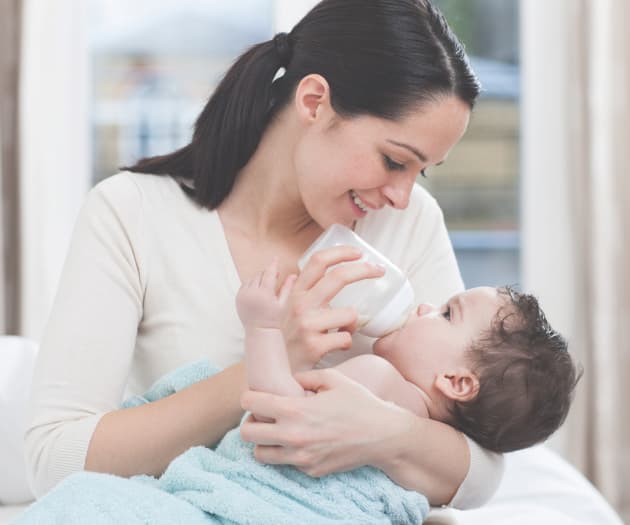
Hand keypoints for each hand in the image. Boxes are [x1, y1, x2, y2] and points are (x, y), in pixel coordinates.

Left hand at [236, 257, 296, 330]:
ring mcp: (243, 296)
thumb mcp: (283, 303)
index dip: (273, 265)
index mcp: (265, 294)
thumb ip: (287, 288)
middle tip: (275, 276)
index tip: (276, 258)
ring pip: (252, 279)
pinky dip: (250, 285)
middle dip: (267, 274)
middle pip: (260, 275)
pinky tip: (257, 292)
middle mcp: (252, 293)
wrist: (260, 331)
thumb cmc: (274, 319)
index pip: (269, 273)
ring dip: (259, 279)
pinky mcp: (238, 298)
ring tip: (266, 288)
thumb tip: (293, 275)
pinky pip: (244, 285)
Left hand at [239, 368, 412, 476]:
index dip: (249, 397)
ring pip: (260, 454)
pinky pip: (286, 463)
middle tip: (262, 415)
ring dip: (264, 441)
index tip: (254, 396)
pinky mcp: (310, 470)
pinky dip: (287, 452)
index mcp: (295, 410)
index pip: (250, 404)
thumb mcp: (332, 379)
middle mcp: (293, 436)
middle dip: (250, 421)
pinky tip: (302, 440)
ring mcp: (300, 457)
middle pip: (247, 433)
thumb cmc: (359, 403)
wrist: (383, 436)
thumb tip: (288, 380)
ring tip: (277, 431)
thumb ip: (304, 376)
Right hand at [282, 246, 384, 370]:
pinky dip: (346, 342)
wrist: (271, 370)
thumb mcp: (282, 310)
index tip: (358, 252)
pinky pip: (346, 338)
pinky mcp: (314, 346)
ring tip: (341, 331)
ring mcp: (307, 325)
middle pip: (338, 276)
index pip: (318, 261)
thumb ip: (290, 292)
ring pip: (350, 313)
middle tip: (379, 270)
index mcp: (296, 293)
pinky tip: (336, 345)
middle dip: (364, 270)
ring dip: (352, 323)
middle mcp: (300, 305)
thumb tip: (294, 275)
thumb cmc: (282, 339)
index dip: (341, 252)